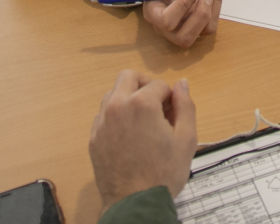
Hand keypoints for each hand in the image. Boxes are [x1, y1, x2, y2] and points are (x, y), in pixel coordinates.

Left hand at [89, 70, 196, 210]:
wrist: (134, 203)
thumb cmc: (164, 172)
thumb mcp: (186, 139)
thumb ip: (186, 106)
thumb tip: (182, 84)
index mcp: (141, 104)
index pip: (159, 84)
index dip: (170, 97)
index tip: (173, 114)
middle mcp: (117, 106)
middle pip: (128, 77)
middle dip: (145, 85)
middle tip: (156, 105)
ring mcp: (101, 122)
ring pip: (113, 94)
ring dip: (128, 98)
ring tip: (142, 121)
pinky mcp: (93, 137)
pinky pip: (103, 115)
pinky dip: (116, 116)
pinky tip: (128, 136)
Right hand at [136, 0, 221, 46]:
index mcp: (152, 13)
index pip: (167, 21)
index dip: (184, 5)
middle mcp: (166, 28)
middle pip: (185, 37)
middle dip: (201, 13)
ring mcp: (183, 29)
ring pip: (204, 30)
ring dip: (213, 6)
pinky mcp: (197, 25)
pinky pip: (212, 23)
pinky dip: (216, 4)